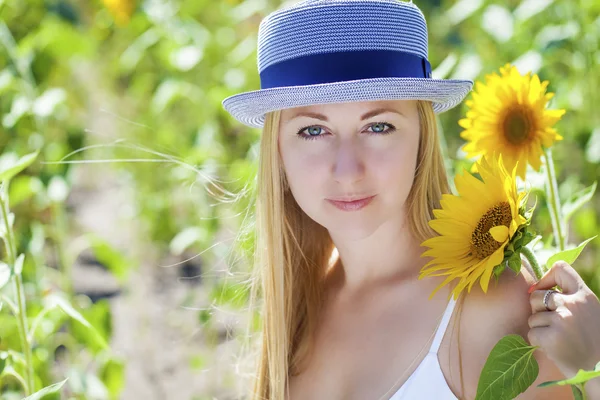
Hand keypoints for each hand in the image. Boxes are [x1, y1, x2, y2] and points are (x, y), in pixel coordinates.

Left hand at [527, 261, 599, 378]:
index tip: (545, 290)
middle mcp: (572, 304)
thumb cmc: (593, 342)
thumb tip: (536, 287)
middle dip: (538, 310)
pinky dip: (539, 343)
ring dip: (540, 329)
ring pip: (532, 317)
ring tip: (560, 339)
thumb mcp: (590, 312)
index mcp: (584, 295)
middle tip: (553, 325)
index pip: (560, 268)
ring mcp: (561, 320)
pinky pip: (532, 333)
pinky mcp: (550, 337)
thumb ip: (571, 298)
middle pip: (535, 295)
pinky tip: (555, 349)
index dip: (546, 277)